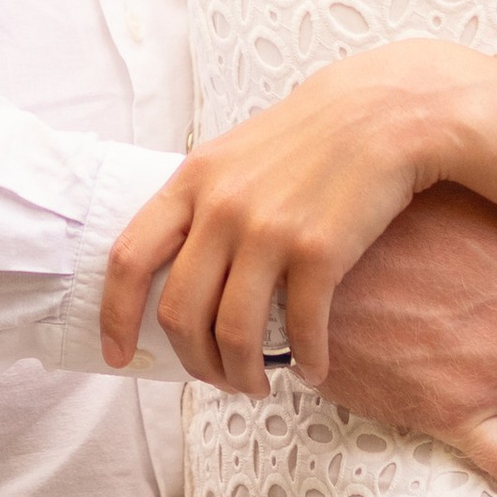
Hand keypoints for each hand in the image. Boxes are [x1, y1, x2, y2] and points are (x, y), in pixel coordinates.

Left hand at [101, 37, 482, 391]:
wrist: (381, 111)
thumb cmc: (307, 138)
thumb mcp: (233, 153)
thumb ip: (200, 202)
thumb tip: (172, 266)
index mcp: (192, 181)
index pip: (129, 258)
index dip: (115, 315)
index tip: (117, 354)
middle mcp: (222, 207)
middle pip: (180, 312)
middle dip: (193, 362)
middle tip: (214, 379)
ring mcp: (268, 230)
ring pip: (233, 333)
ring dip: (242, 374)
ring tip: (258, 384)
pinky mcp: (319, 251)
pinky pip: (300, 329)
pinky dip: (305, 361)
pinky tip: (313, 368)